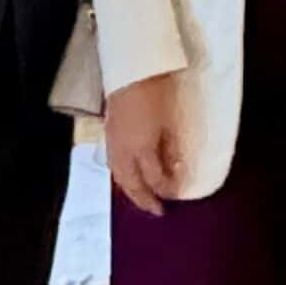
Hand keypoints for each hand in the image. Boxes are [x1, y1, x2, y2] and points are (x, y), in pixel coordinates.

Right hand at [105, 73, 183, 214]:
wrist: (131, 73)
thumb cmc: (156, 95)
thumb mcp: (170, 124)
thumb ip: (170, 148)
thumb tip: (174, 167)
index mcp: (142, 149)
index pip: (154, 179)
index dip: (166, 189)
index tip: (177, 194)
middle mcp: (124, 152)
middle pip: (133, 184)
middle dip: (145, 200)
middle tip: (157, 211)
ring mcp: (113, 145)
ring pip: (120, 177)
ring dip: (131, 192)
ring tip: (142, 200)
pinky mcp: (108, 137)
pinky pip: (114, 166)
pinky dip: (122, 178)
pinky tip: (129, 179)